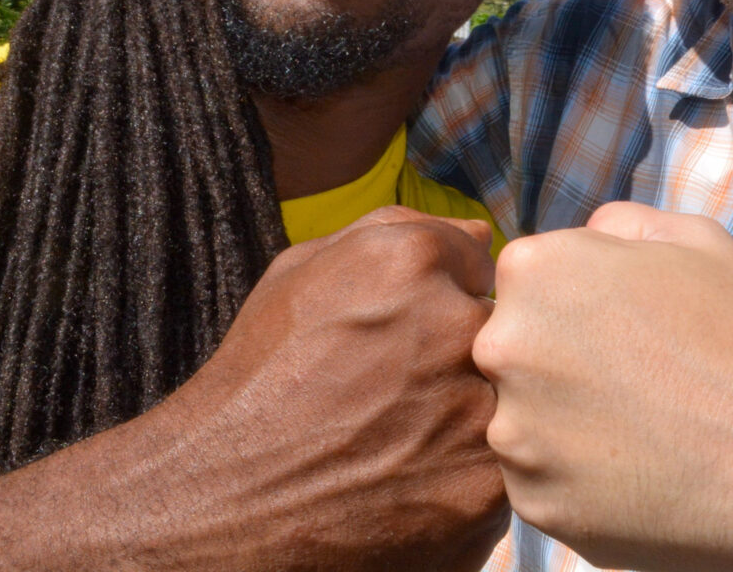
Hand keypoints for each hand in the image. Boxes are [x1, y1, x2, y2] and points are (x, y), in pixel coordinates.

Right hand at [103, 206, 508, 570]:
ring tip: (405, 437)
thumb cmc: (259, 379)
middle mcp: (456, 328)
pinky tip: (409, 480)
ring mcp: (477, 415)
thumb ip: (397, 231)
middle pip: (503, 330)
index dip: (447, 299)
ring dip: (471, 415)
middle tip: (408, 389)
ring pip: (510, 401)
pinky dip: (466, 475)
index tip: (407, 332)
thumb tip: (477, 237)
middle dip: (467, 355)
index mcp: (412, 262)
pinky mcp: (483, 493)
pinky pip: (504, 469)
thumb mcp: (303, 272)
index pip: (482, 265)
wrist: (222, 500)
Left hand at [474, 202, 732, 571]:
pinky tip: (638, 473)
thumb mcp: (690, 238)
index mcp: (537, 270)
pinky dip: (578, 483)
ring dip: (565, 425)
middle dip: (560, 364)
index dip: (578, 307)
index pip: (526, 285)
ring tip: (642, 430)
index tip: (623, 330)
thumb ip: (616, 226)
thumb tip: (581, 239)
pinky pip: (541, 484)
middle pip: (514, 352)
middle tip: (633, 384)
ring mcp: (516, 431)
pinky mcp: (534, 504)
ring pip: (523, 421)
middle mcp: (505, 345)